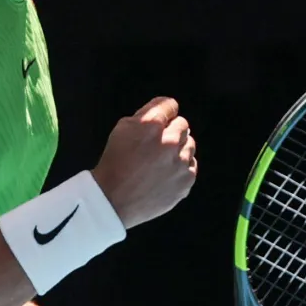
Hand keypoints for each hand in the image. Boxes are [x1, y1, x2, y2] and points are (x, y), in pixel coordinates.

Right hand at [91, 97, 196, 229]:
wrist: (113, 200)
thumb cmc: (115, 163)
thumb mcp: (121, 129)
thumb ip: (145, 114)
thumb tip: (164, 110)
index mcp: (151, 125)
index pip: (170, 105)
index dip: (165, 111)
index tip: (162, 118)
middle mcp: (170, 142)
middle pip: (183, 125)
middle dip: (171, 130)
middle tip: (157, 144)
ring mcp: (180, 163)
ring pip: (190, 145)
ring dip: (179, 149)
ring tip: (160, 161)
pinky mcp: (186, 181)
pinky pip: (191, 166)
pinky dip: (181, 168)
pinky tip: (166, 173)